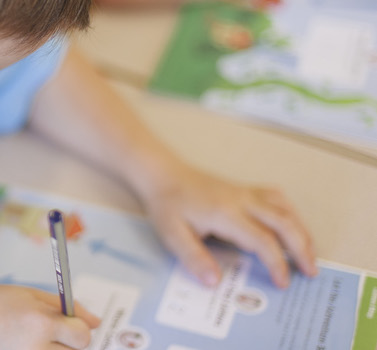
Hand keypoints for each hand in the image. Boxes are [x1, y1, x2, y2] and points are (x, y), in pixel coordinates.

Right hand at [0, 284, 100, 349]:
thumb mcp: (25, 293)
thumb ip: (63, 306)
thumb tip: (96, 321)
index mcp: (41, 323)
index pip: (84, 336)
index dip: (78, 328)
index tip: (68, 323)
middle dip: (66, 343)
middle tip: (45, 333)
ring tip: (29, 340)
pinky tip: (20, 345)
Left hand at [143, 165, 317, 288]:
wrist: (163, 175)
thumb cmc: (167, 205)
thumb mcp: (173, 235)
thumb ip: (194, 258)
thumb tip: (215, 282)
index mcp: (226, 214)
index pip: (263, 241)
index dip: (277, 263)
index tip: (283, 282)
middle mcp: (243, 201)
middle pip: (285, 222)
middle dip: (302, 248)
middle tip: (311, 271)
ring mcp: (246, 192)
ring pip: (286, 209)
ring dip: (301, 231)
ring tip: (309, 253)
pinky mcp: (245, 189)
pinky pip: (277, 198)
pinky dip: (291, 213)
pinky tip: (292, 226)